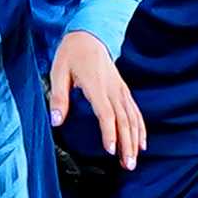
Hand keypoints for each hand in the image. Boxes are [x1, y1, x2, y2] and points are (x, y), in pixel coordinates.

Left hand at [50, 30, 145, 167]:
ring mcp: (120, 89)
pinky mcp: (123, 90)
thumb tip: (55, 121)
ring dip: (135, 139)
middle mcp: (112, 89)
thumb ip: (58, 97)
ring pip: (133, 118)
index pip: (106, 113)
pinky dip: (140, 127)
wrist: (90, 33)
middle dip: (127, 144)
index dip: (110, 132)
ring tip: (134, 160)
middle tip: (128, 164)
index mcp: (96, 85)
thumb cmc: (71, 53)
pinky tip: (142, 142)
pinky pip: (135, 111)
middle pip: (124, 120)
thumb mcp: (58, 71)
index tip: (111, 150)